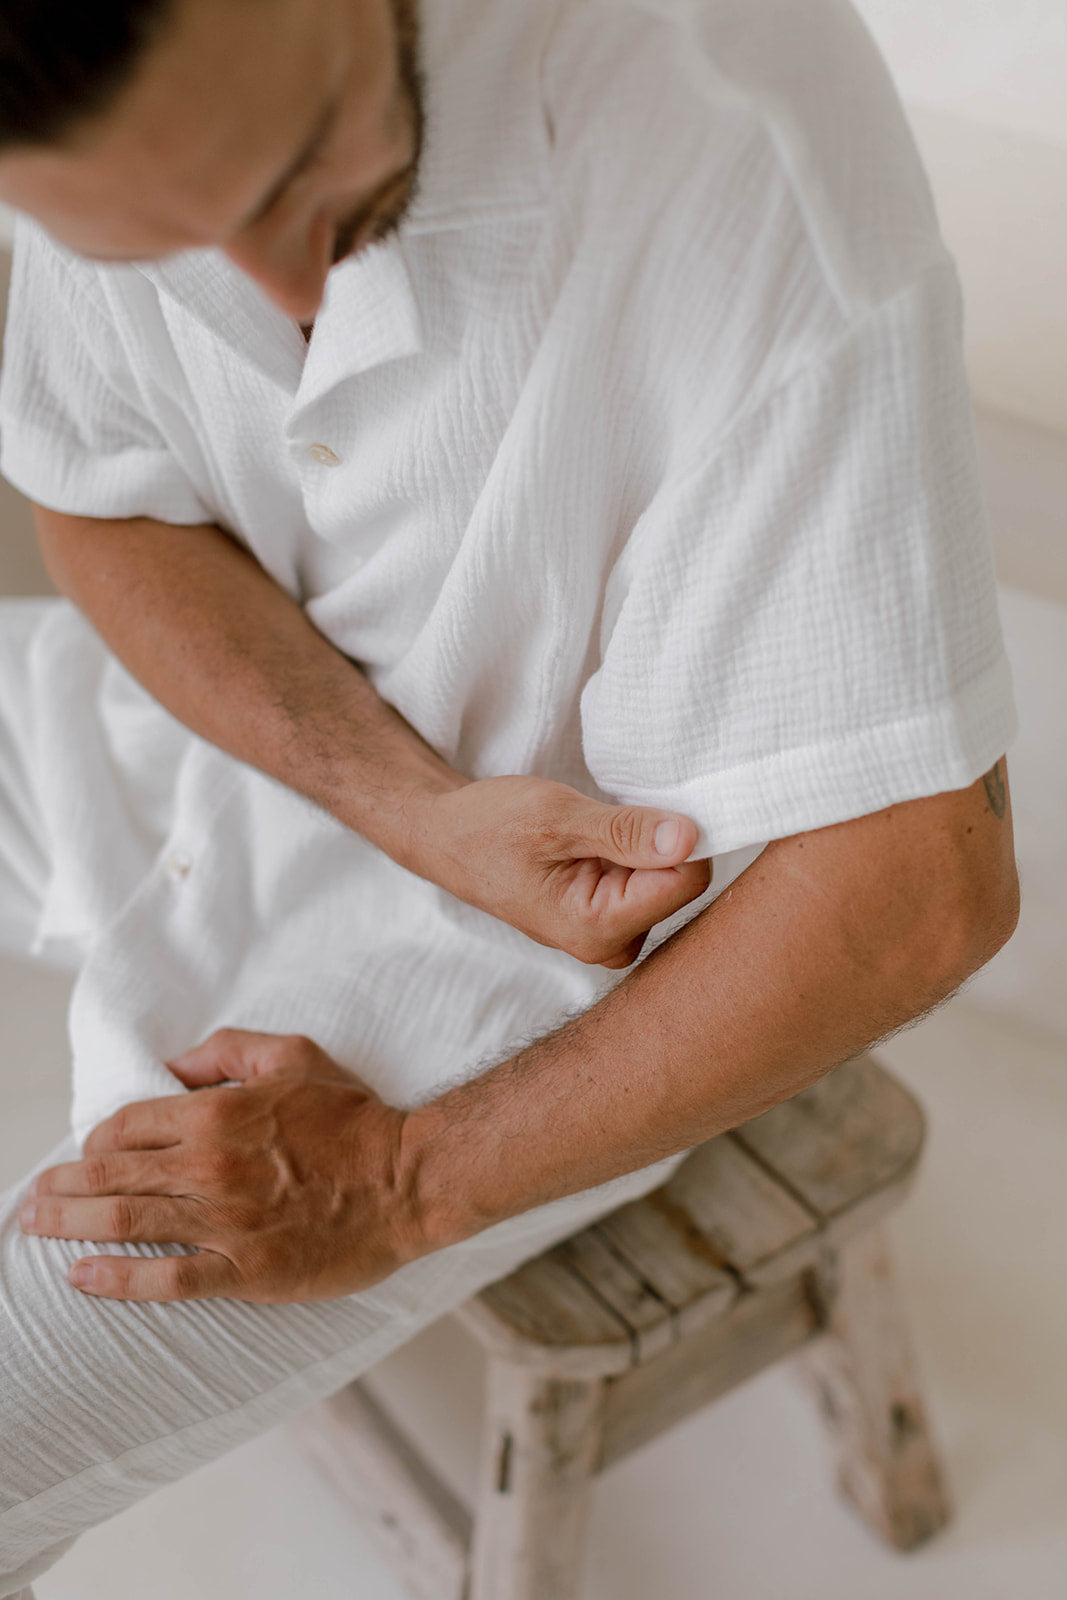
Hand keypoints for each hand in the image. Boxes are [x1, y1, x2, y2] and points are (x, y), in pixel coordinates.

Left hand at [20, 1031, 424, 1303]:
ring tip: (36, 1231)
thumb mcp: (293, 1055)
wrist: (408, 1178)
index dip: (97, 1141)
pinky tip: (83, 1278)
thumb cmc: (353, 1117)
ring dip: (70, 1227)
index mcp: (217, 1113)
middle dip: (61, 1188)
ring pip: (126, 1225)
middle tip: (32, 1201)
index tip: (87, 1155)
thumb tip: (175, 1064)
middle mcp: (210, 1167)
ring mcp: (225, 1222)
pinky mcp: (246, 1270)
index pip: (128, 1126)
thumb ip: (227, 1051)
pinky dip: (118, 1281)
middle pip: (111, 1177)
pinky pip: (168, 1280)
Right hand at [415, 776, 710, 967]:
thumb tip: (690, 839)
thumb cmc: (490, 826)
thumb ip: (624, 831)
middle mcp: (609, 944)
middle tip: (603, 821)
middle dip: (656, 843)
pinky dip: (630, 855)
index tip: (645, 806)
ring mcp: (610, 936)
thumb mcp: (555, 817)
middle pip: (681, 883)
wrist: (447, 839)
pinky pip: (647, 883)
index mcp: (597, 928)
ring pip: (666, 880)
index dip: (679, 834)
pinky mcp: (609, 921)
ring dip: (640, 847)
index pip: (686, 880)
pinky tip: (593, 846)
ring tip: (589, 834)